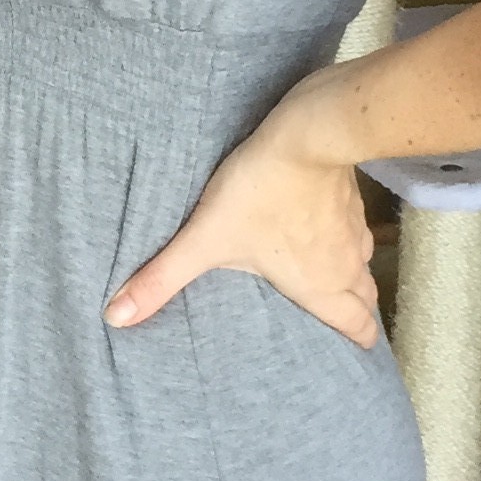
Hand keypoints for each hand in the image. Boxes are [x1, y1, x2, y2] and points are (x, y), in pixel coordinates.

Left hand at [105, 91, 379, 344]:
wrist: (306, 131)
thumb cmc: (259, 191)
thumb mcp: (205, 239)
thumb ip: (161, 279)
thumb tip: (115, 317)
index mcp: (318, 285)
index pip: (355, 324)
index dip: (360, 340)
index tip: (361, 349)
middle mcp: (345, 263)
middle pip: (365, 298)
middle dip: (358, 313)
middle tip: (351, 322)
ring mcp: (353, 229)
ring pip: (363, 263)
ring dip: (354, 276)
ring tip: (339, 281)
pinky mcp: (351, 196)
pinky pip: (357, 229)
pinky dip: (348, 239)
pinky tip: (330, 229)